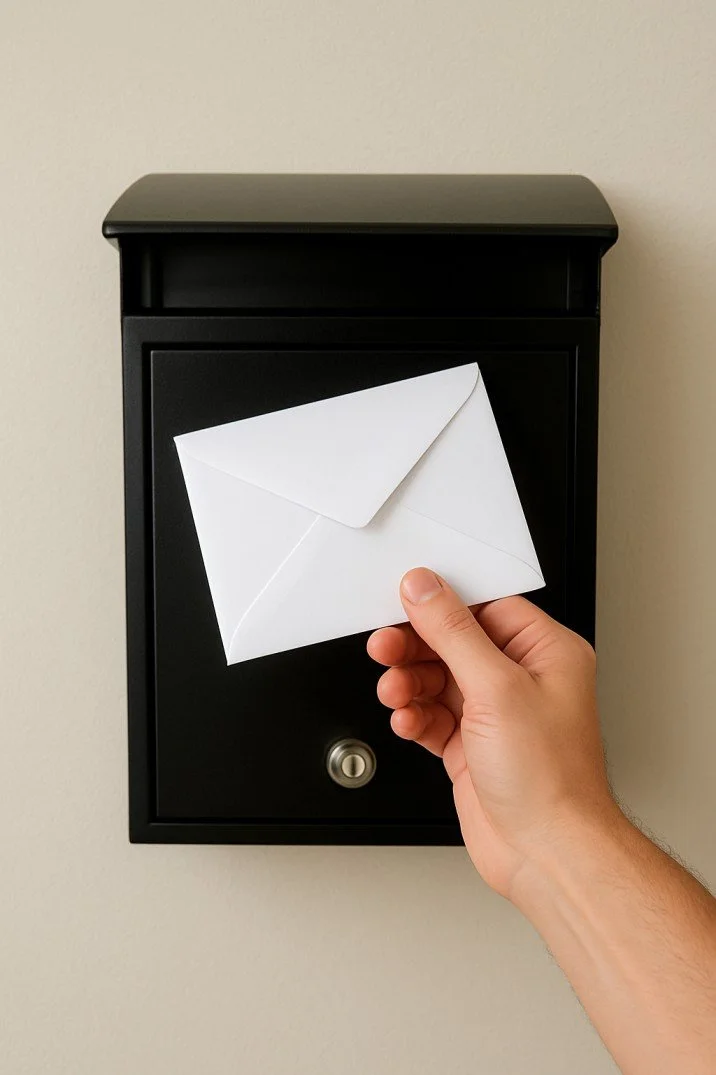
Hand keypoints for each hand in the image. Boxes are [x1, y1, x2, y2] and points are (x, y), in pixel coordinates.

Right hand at [367, 568, 617, 897]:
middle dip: (415, 646)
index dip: (443, 601)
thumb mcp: (497, 688)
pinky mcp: (473, 746)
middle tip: (384, 647)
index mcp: (546, 652)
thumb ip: (454, 633)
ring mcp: (496, 714)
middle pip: (454, 642)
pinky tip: (407, 721)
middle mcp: (522, 679)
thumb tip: (426, 589)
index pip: (486, 606)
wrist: (547, 853)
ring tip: (395, 692)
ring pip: (437, 680)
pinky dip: (414, 716)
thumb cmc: (551, 779)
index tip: (406, 599)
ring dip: (409, 683)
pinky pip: (432, 716)